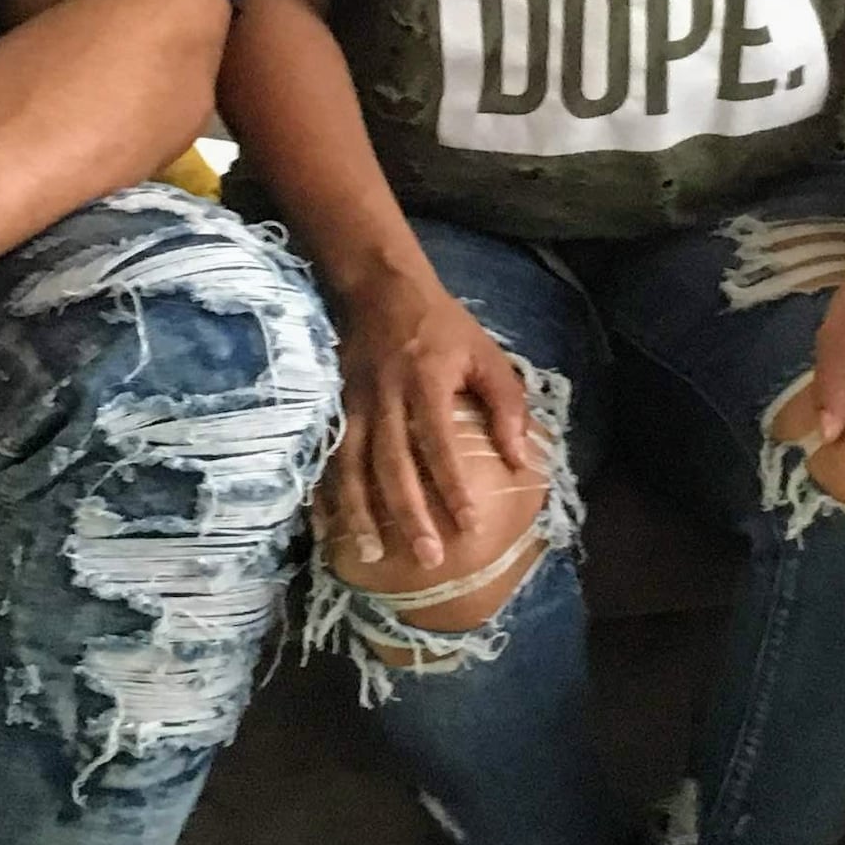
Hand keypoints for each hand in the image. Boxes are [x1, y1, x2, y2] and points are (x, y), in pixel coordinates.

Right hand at [327, 264, 537, 572]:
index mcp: (427, 380)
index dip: (453, 485)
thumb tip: (520, 459)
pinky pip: (326, 457)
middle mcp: (385, 395)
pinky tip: (327, 530)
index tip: (468, 526)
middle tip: (427, 557)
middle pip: (393, 463)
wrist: (381, 287)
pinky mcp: (332, 407)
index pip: (439, 442)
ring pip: (352, 465)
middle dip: (409, 513)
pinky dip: (324, 495)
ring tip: (371, 556)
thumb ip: (506, 405)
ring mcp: (352, 402)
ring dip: (360, 513)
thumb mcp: (486, 354)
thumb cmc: (443, 327)